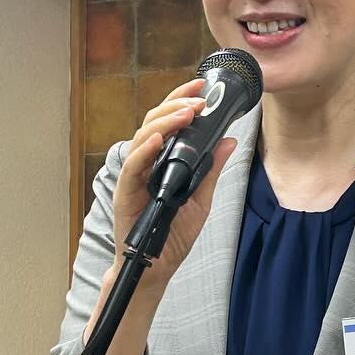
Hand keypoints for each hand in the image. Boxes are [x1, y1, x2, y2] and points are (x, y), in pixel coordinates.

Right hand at [83, 80, 238, 346]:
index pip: (170, 122)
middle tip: (199, 96)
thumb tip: (230, 140)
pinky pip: (132, 166)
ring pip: (143, 137)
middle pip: (155, 122)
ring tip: (187, 111)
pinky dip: (145, 149)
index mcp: (162, 161)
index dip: (182, 100)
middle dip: (177, 104)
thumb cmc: (173, 235)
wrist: (156, 268)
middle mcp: (145, 163)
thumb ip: (212, 169)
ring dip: (165, 121)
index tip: (203, 86)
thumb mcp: (201, 199)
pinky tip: (158, 138)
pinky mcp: (124, 193)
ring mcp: (133, 176)